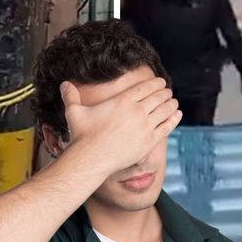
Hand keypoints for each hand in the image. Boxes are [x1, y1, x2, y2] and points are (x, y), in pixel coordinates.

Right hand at [61, 77, 181, 174]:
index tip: (160, 82)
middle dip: (165, 93)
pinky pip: (167, 127)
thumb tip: (64, 84)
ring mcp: (145, 127)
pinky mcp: (149, 142)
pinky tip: (177, 114)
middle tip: (168, 92)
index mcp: (123, 101)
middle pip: (158, 97)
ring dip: (171, 104)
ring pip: (165, 110)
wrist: (91, 158)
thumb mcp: (74, 112)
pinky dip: (174, 119)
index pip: (145, 87)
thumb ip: (71, 96)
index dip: (155, 83)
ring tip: (174, 102)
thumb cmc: (82, 136)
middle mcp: (137, 111)